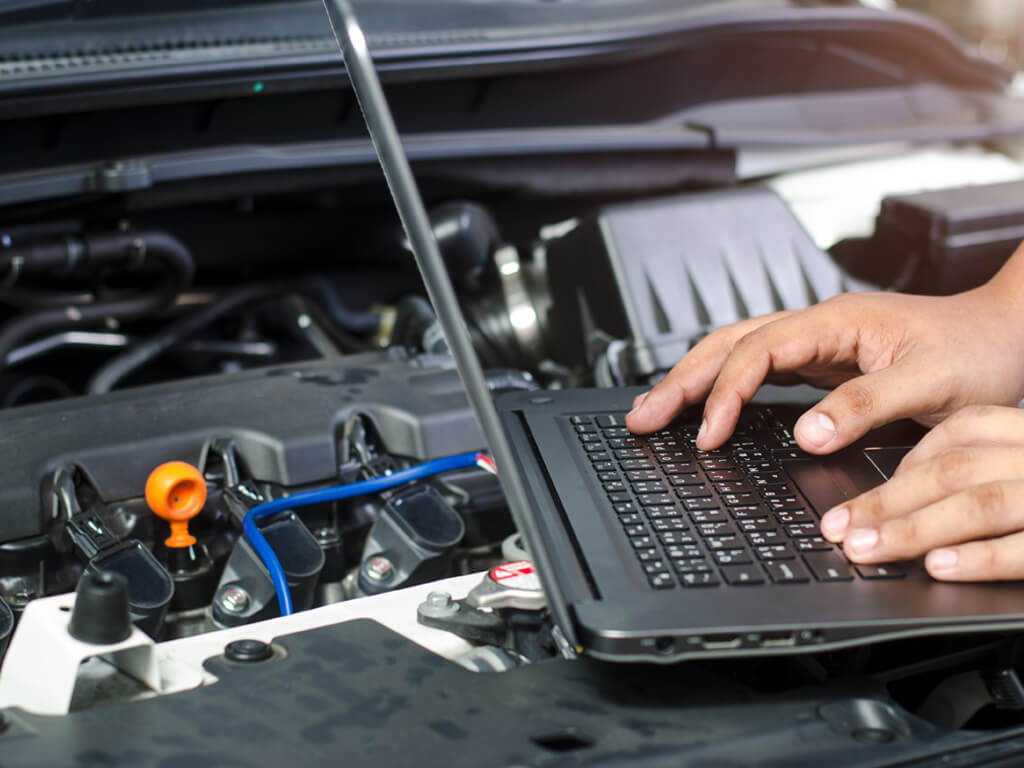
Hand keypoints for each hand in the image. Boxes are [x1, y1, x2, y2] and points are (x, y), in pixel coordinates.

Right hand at [624, 284, 1023, 452]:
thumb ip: (865, 406)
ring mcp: (817, 342)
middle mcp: (818, 326)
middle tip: (641, 416)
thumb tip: (805, 433)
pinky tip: (709, 405)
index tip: (709, 437)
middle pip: (728, 344)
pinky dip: (723, 388)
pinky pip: (757, 369)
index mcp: (835, 322)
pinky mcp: (823, 361)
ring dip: (692, 380)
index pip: (757, 352)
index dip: (725, 394)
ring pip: (735, 352)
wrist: (1009, 334)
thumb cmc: (979, 351)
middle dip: (680, 380)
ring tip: (656, 408)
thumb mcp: (931, 383)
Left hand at [818, 405, 1023, 580]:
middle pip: (955, 469)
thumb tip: (896, 486)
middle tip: (838, 528)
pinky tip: (935, 567)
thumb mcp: (1021, 462)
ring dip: (915, 529)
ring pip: (980, 503)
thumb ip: (974, 471)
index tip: (862, 493)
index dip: (903, 464)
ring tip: (868, 548)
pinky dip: (977, 558)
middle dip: (887, 501)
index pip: (962, 431)